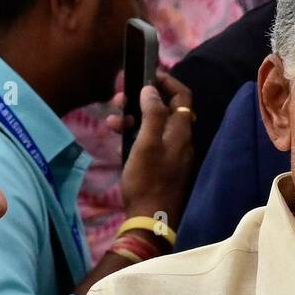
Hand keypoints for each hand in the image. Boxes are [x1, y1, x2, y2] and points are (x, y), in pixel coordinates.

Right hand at [109, 71, 194, 228]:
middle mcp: (180, 140)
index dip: (166, 81)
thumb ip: (152, 114)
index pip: (182, 95)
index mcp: (181, 131)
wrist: (149, 220)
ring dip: (132, 117)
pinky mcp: (160, 165)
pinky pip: (148, 141)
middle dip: (141, 98)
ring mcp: (171, 153)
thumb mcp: (147, 144)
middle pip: (164, 108)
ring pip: (152, 124)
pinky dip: (134, 135)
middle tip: (119, 98)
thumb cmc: (147, 181)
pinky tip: (117, 138)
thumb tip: (152, 89)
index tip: (146, 74)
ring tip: (112, 122)